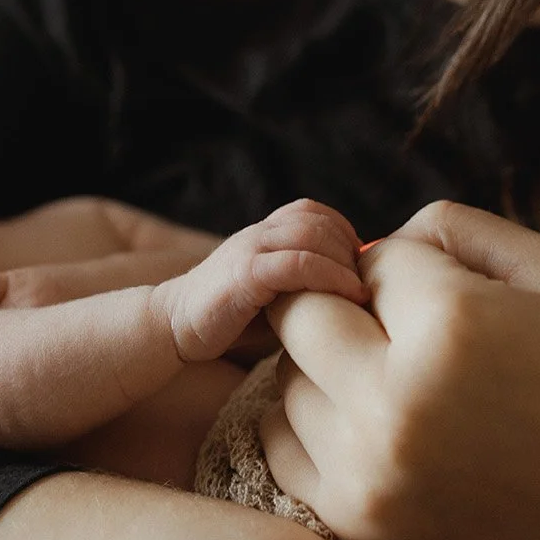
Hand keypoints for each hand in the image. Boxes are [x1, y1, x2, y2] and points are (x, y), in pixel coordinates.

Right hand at [150, 198, 368, 362]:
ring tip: (360, 292)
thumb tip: (356, 295)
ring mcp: (250, 249)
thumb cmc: (231, 320)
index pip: (313, 212)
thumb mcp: (274, 295)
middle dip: (350, 249)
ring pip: (311, 235)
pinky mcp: (244, 273)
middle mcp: (258, 233)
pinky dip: (328, 276)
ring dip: (345, 262)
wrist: (173, 327)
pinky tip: (347, 296)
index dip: (344, 233)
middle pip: (318, 220)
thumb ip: (304, 284)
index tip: (360, 268)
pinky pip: (296, 263)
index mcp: (264, 233)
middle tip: (367, 284)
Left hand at [260, 201, 539, 539]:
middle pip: (299, 314)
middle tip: (402, 331)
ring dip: (325, 369)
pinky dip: (314, 428)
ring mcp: (367, 471)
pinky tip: (376, 430)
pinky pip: (283, 448)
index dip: (409, 270)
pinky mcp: (356, 525)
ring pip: (283, 381)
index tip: (454, 301)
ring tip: (398, 385)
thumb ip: (456, 231)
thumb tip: (366, 242)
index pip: (371, 261)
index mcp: (453, 326)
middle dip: (342, 307)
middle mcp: (394, 401)